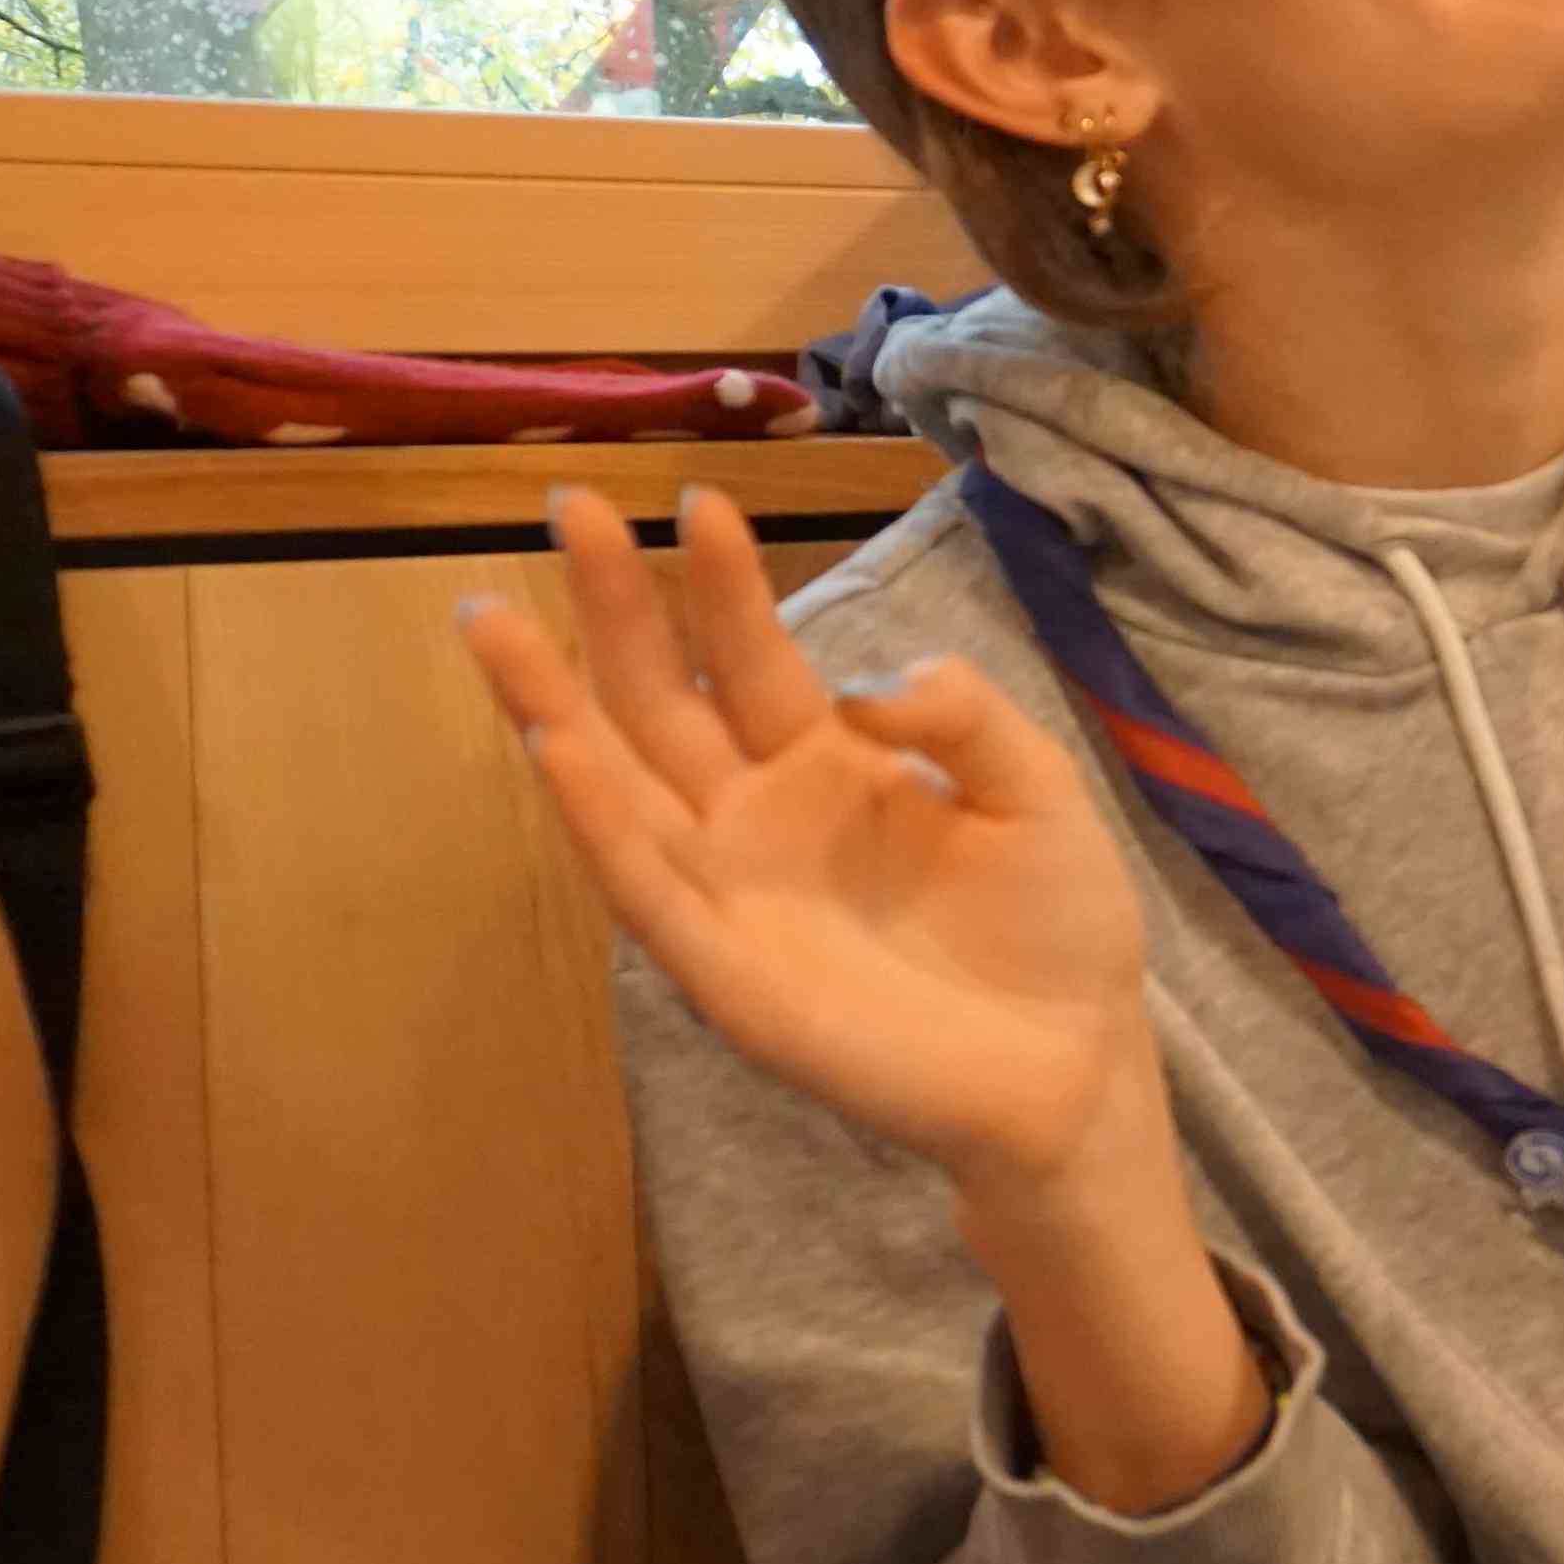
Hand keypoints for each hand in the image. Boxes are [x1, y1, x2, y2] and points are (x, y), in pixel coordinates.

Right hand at [460, 487, 1155, 1213]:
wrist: (1074, 1064)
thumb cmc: (1055, 927)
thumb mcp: (1036, 790)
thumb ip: (966, 717)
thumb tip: (874, 682)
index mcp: (830, 764)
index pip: (754, 653)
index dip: (723, 582)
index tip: (700, 499)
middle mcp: (760, 817)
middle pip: (663, 696)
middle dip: (614, 605)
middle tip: (570, 505)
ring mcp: (732, 891)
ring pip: (618, 780)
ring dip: (551, 702)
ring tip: (490, 617)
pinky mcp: (725, 971)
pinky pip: (644, 885)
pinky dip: (594, 817)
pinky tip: (554, 746)